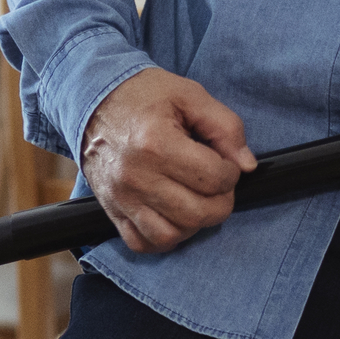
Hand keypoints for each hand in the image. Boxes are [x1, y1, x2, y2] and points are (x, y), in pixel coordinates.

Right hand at [80, 67, 255, 253]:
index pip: (214, 178)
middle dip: (221, 202)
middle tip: (217, 185)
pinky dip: (163, 239)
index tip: (224, 162)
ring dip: (194, 224)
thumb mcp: (190, 95)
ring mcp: (121, 196)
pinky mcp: (111, 209)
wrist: (92, 98)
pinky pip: (142, 243)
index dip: (231, 172)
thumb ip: (226, 127)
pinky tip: (173, 217)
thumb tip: (247, 165)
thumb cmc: (142, 95)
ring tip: (196, 201)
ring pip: (171, 235)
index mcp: (157, 142)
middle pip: (198, 213)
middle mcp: (136, 175)